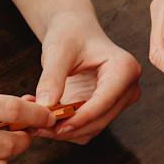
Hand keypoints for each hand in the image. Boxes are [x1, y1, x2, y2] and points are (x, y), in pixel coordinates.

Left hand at [34, 14, 141, 142]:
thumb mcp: (58, 51)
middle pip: (99, 119)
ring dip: (64, 131)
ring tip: (36, 121)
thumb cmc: (70, 34)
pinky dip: (64, 128)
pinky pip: (85, 129)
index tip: (54, 125)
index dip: (79, 117)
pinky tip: (45, 117)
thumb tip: (45, 107)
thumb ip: (52, 78)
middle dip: (68, 126)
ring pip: (92, 129)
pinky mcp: (105, 111)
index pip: (104, 101)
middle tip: (36, 126)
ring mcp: (118, 102)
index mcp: (125, 68)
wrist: (73, 33)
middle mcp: (128, 88)